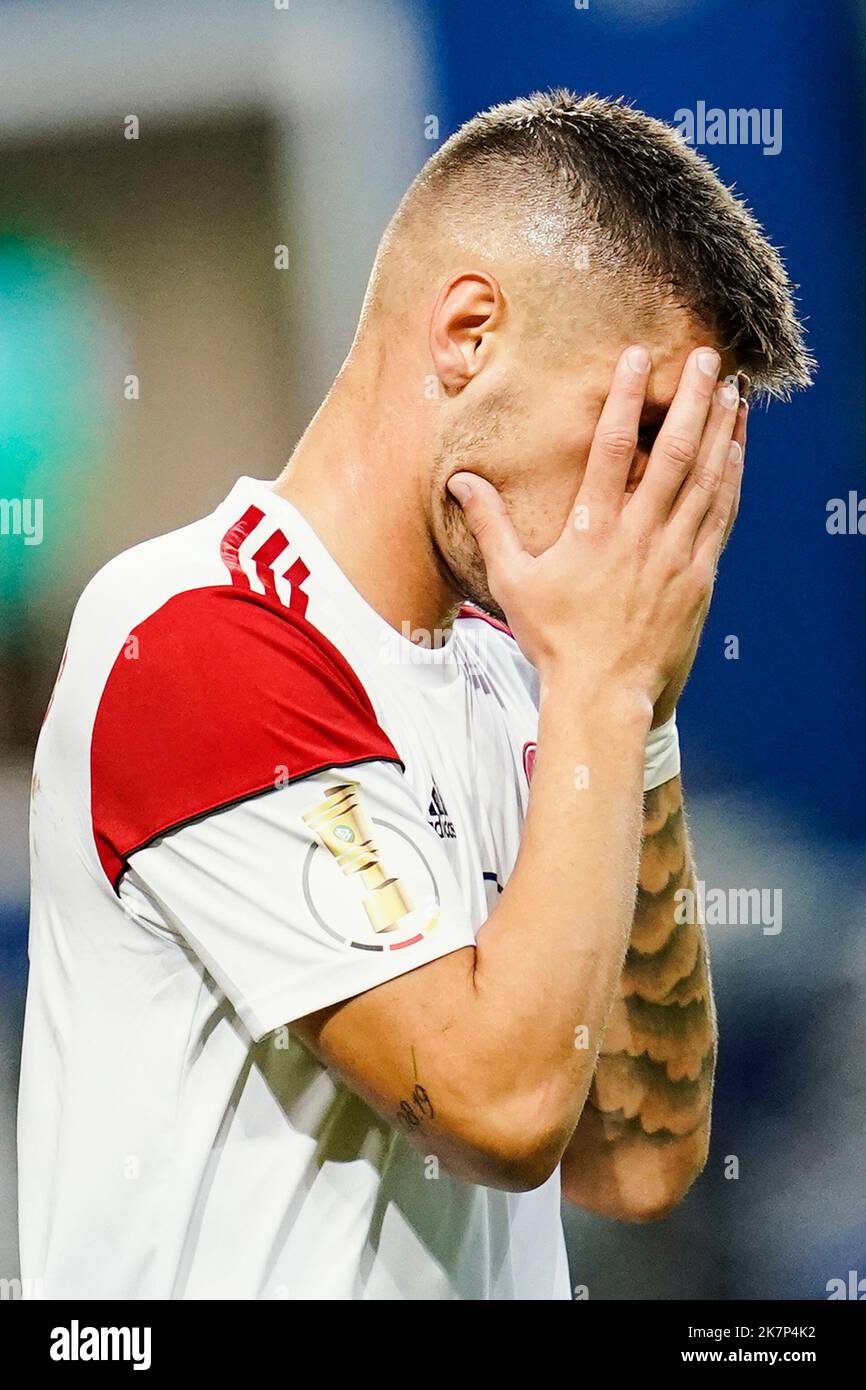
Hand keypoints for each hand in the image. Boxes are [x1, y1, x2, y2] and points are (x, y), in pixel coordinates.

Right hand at [447, 344, 743, 715]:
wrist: (603, 694)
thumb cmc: (554, 639)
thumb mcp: (512, 580)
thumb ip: (490, 524)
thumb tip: (460, 481)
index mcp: (592, 528)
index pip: (614, 447)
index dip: (628, 397)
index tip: (641, 357)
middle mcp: (639, 534)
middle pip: (675, 451)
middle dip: (694, 399)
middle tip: (710, 358)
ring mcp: (674, 554)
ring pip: (706, 478)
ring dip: (723, 430)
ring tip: (735, 391)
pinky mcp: (698, 577)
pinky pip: (721, 516)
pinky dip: (732, 478)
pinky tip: (739, 451)